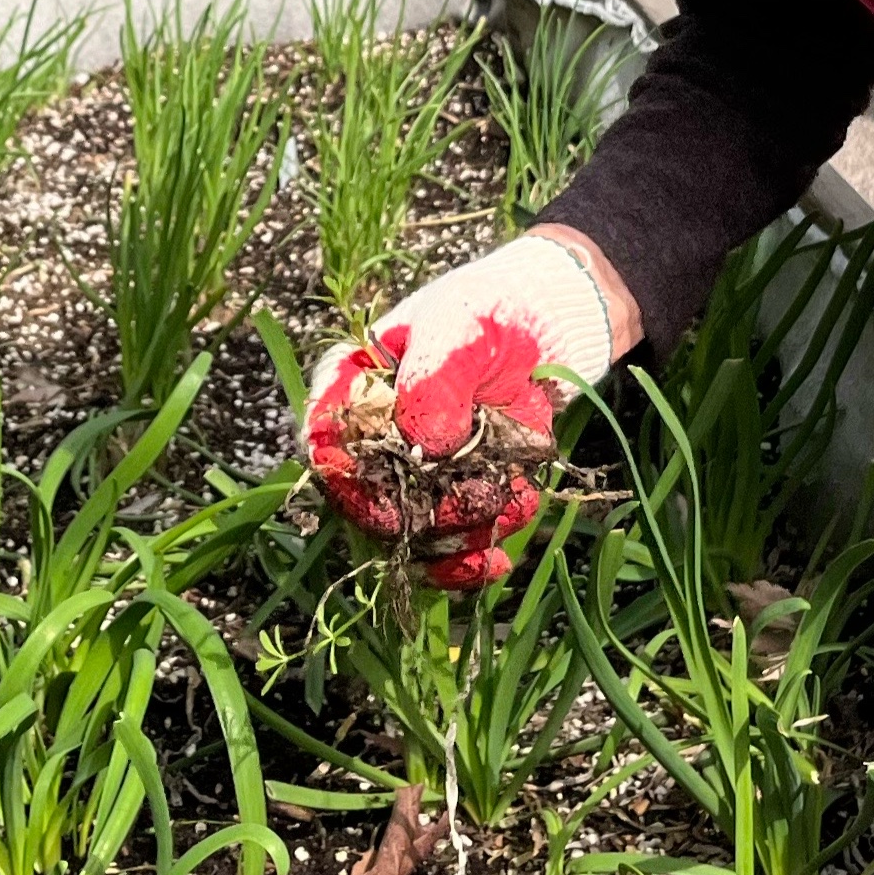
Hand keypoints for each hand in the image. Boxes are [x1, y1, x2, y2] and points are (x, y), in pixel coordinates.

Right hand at [303, 228, 626, 588]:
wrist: (546, 331)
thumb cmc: (489, 313)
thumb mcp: (459, 328)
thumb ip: (433, 381)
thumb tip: (424, 447)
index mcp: (352, 386)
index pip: (327, 446)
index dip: (355, 482)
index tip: (402, 493)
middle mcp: (370, 438)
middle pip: (371, 504)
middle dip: (426, 514)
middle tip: (480, 492)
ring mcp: (409, 475)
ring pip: (412, 536)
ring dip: (460, 531)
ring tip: (506, 496)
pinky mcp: (447, 500)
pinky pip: (442, 552)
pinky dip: (469, 561)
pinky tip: (496, 556)